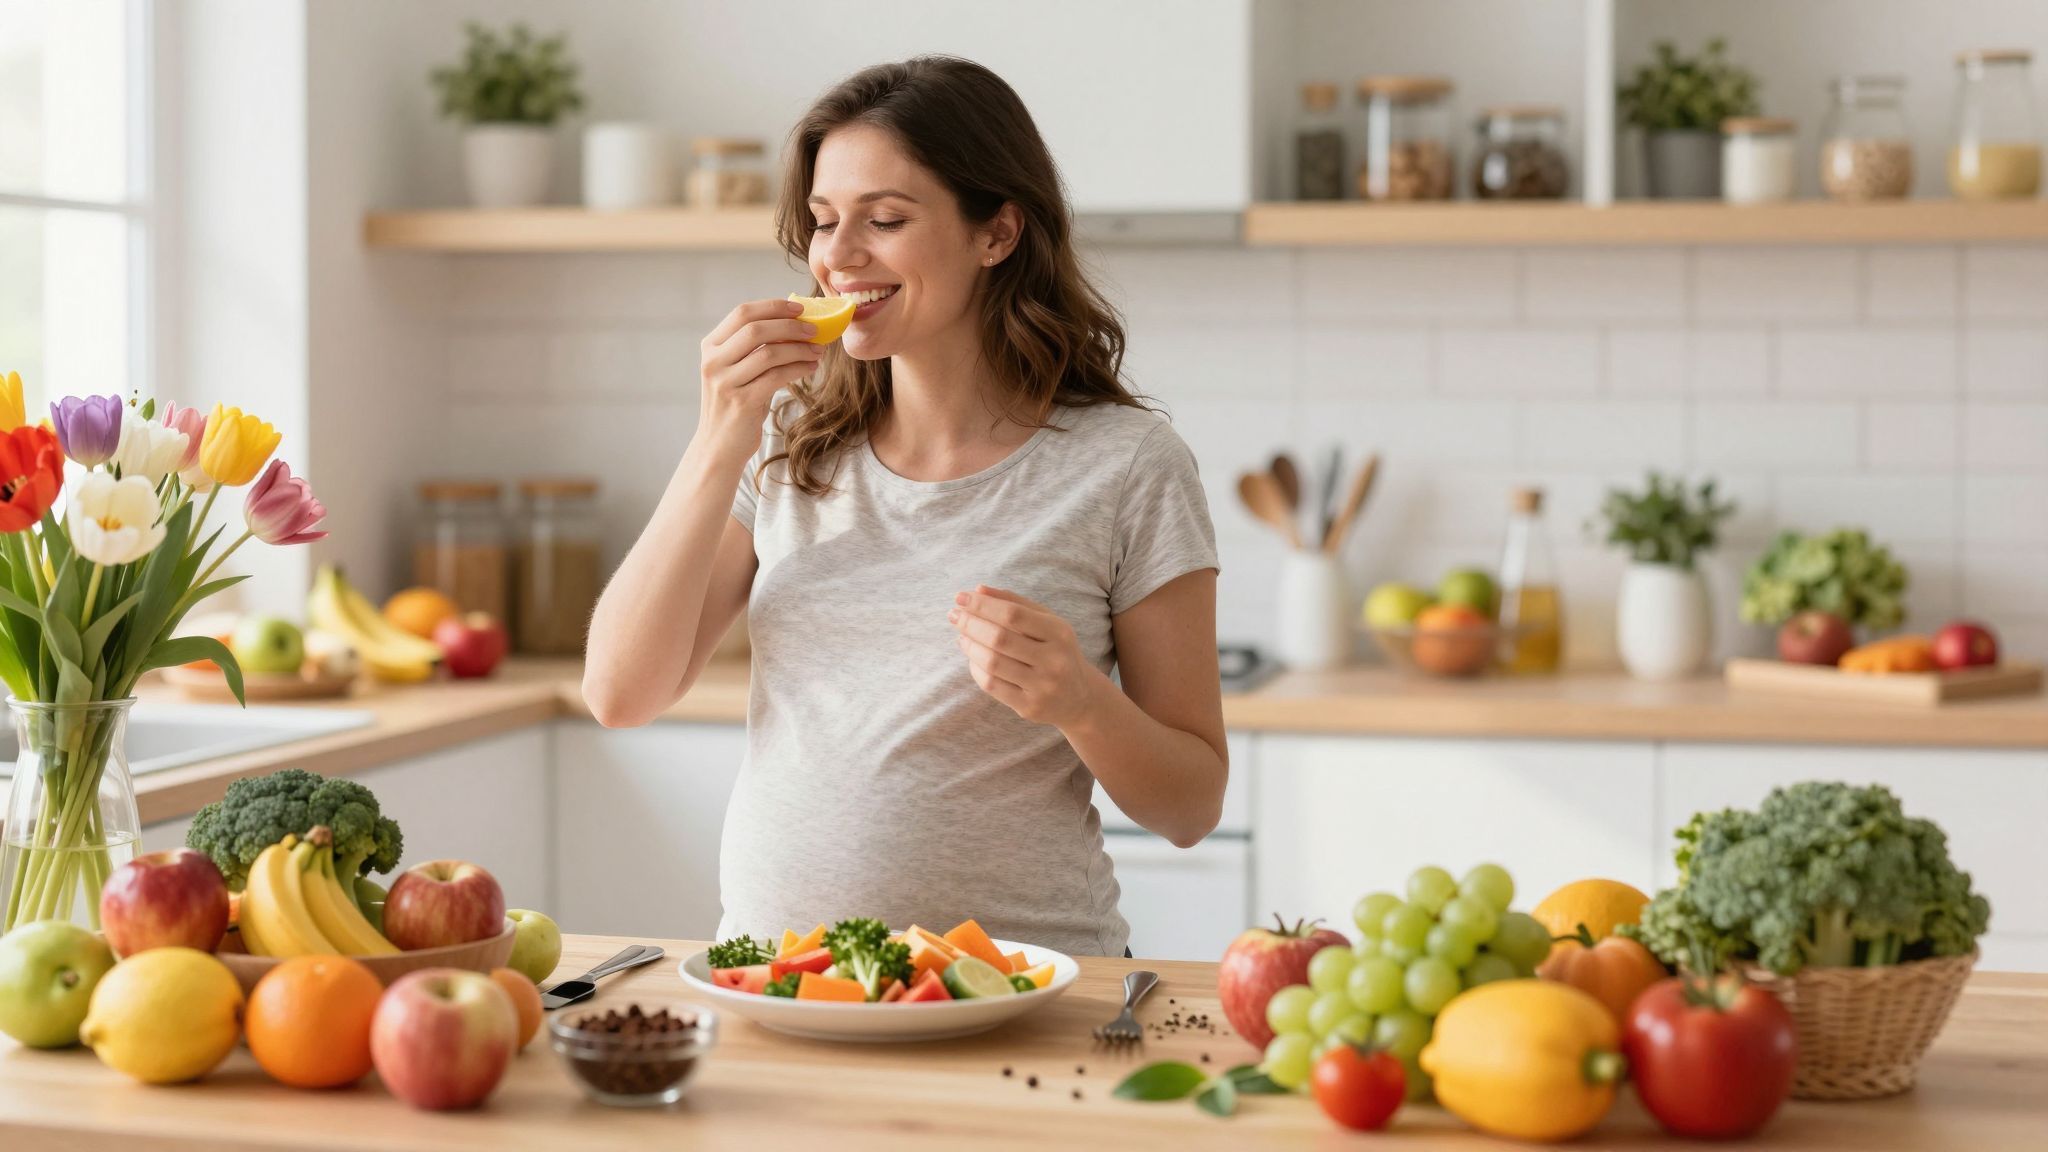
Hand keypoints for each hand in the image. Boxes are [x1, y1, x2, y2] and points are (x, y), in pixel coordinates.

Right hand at [695, 299, 825, 462]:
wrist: (718, 447)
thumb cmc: (734, 406)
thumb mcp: (736, 372)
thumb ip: (754, 348)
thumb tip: (794, 324)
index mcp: (711, 347)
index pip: (742, 313)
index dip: (773, 307)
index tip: (800, 308)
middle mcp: (713, 361)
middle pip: (755, 328)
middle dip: (790, 325)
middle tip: (815, 329)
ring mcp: (725, 382)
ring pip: (768, 352)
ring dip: (799, 349)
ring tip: (817, 351)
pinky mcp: (741, 402)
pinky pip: (777, 376)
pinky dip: (798, 368)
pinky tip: (811, 368)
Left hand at [949, 585, 1105, 728]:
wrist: (1080, 697)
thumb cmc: (1056, 651)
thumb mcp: (1046, 623)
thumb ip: (1014, 602)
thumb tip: (978, 590)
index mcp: (1059, 632)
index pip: (1013, 614)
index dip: (983, 605)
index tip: (960, 597)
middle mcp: (1054, 660)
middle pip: (1000, 638)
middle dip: (971, 624)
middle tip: (954, 615)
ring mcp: (1042, 686)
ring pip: (992, 663)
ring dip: (969, 646)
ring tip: (961, 636)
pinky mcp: (1030, 707)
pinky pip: (992, 685)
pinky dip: (976, 668)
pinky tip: (972, 658)